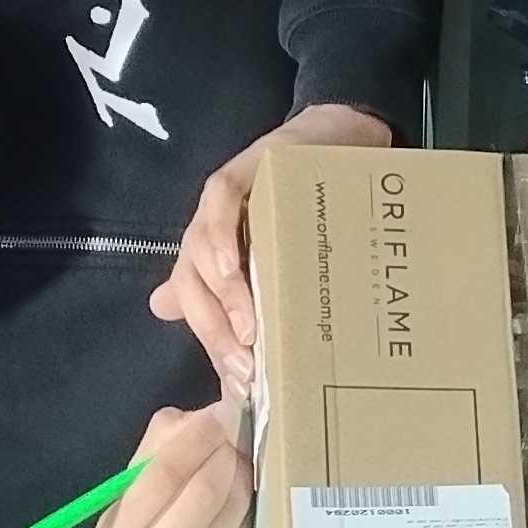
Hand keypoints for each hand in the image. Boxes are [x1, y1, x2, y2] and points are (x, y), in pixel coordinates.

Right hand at [101, 402, 254, 527]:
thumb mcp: (151, 510)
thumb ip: (166, 457)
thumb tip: (206, 411)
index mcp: (115, 524)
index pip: (151, 463)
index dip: (193, 430)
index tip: (222, 408)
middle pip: (181, 478)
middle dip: (218, 444)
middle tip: (241, 429)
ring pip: (215, 499)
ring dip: (239, 471)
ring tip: (246, 462)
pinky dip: (247, 502)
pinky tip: (251, 495)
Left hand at [151, 103, 391, 390]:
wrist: (334, 139)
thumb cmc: (310, 206)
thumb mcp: (280, 257)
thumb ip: (250, 295)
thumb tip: (203, 330)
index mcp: (211, 260)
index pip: (196, 308)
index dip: (213, 348)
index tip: (241, 388)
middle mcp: (205, 235)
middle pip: (192, 287)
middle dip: (215, 333)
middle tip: (247, 371)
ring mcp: (217, 205)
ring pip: (200, 254)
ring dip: (222, 296)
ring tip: (249, 331)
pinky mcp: (237, 172)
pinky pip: (217, 207)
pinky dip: (219, 237)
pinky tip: (230, 266)